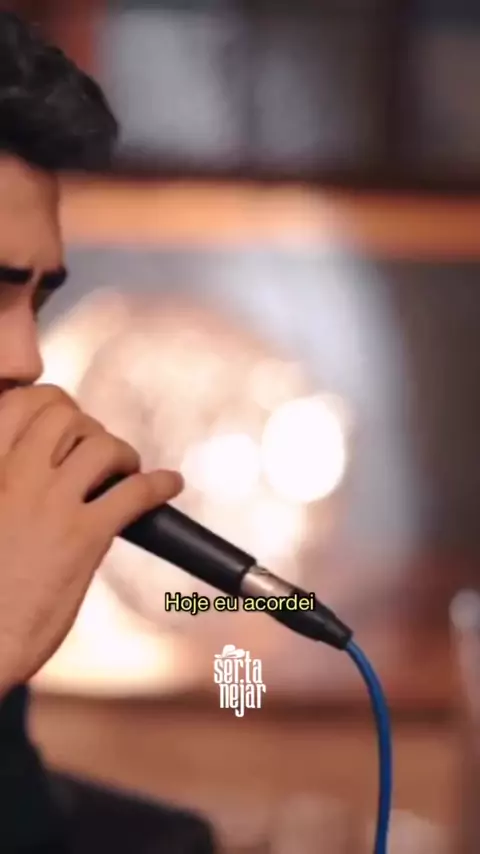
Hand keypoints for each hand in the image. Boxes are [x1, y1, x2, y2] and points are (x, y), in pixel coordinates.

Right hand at [0, 384, 182, 691]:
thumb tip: (39, 470)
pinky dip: (160, 485)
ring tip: (125, 471)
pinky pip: (135, 493)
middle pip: (63, 414)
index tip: (65, 422)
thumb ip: (6, 487)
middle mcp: (9, 476)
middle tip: (95, 451)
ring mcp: (48, 504)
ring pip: (100, 445)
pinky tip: (170, 485)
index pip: (20, 403)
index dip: (50, 404)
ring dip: (122, 454)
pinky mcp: (82, 537)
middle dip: (87, 426)